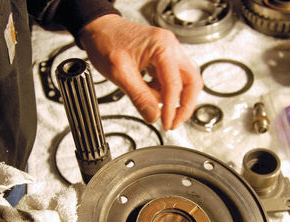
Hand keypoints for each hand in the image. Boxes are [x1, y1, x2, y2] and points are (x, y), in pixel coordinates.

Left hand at [80, 14, 202, 130]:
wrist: (98, 29)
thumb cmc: (106, 41)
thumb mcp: (120, 73)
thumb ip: (139, 96)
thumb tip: (153, 116)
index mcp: (163, 46)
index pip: (175, 84)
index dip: (172, 109)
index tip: (167, 124)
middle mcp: (171, 47)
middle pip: (191, 82)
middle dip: (184, 106)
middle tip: (173, 122)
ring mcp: (169, 52)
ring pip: (184, 82)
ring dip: (171, 98)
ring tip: (151, 103)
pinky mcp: (163, 59)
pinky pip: (171, 80)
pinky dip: (162, 91)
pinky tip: (148, 92)